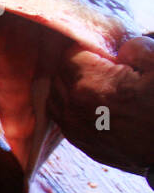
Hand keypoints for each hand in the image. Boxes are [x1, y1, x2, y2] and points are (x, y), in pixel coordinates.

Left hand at [47, 35, 153, 173]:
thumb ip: (136, 48)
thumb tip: (121, 48)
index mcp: (88, 86)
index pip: (69, 53)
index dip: (88, 48)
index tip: (105, 51)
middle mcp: (73, 109)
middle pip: (59, 74)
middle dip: (76, 66)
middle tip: (102, 64)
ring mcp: (75, 129)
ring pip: (56, 96)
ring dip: (70, 86)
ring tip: (98, 82)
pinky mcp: (82, 144)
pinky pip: (63, 117)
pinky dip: (72, 106)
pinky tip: (94, 103)